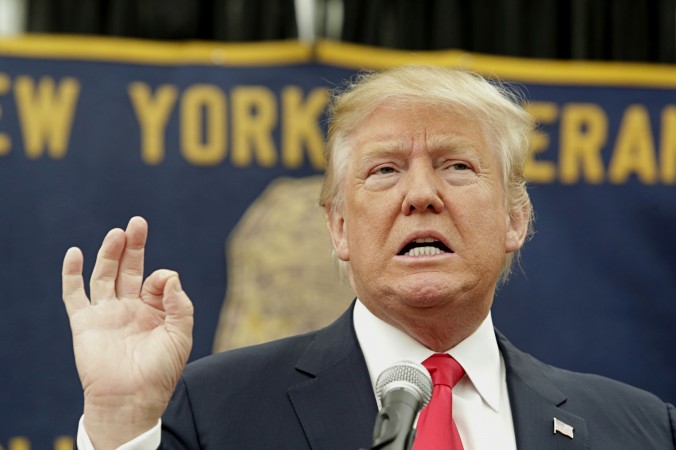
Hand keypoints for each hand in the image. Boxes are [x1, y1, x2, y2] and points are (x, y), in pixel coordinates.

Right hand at [62, 217, 193, 448]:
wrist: (131, 398)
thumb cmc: (160, 371)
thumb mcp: (181, 335)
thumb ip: (180, 304)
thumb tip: (170, 275)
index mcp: (155, 310)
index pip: (157, 280)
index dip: (161, 278)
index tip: (163, 286)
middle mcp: (130, 307)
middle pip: (129, 268)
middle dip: (133, 245)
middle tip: (137, 222)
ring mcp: (106, 313)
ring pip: (105, 275)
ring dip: (109, 253)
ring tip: (117, 233)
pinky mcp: (84, 322)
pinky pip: (74, 294)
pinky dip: (72, 274)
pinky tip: (75, 253)